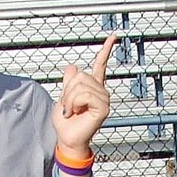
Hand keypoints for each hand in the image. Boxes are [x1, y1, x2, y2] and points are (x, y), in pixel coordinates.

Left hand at [52, 33, 116, 153]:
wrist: (67, 139)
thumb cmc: (66, 123)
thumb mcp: (63, 97)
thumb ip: (68, 82)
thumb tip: (72, 66)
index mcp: (92, 87)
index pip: (100, 65)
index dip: (106, 50)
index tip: (114, 37)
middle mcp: (101, 91)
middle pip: (80, 75)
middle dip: (67, 91)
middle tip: (68, 106)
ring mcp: (104, 99)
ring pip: (80, 85)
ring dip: (69, 99)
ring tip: (71, 111)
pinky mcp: (103, 108)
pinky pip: (85, 95)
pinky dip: (75, 103)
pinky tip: (76, 112)